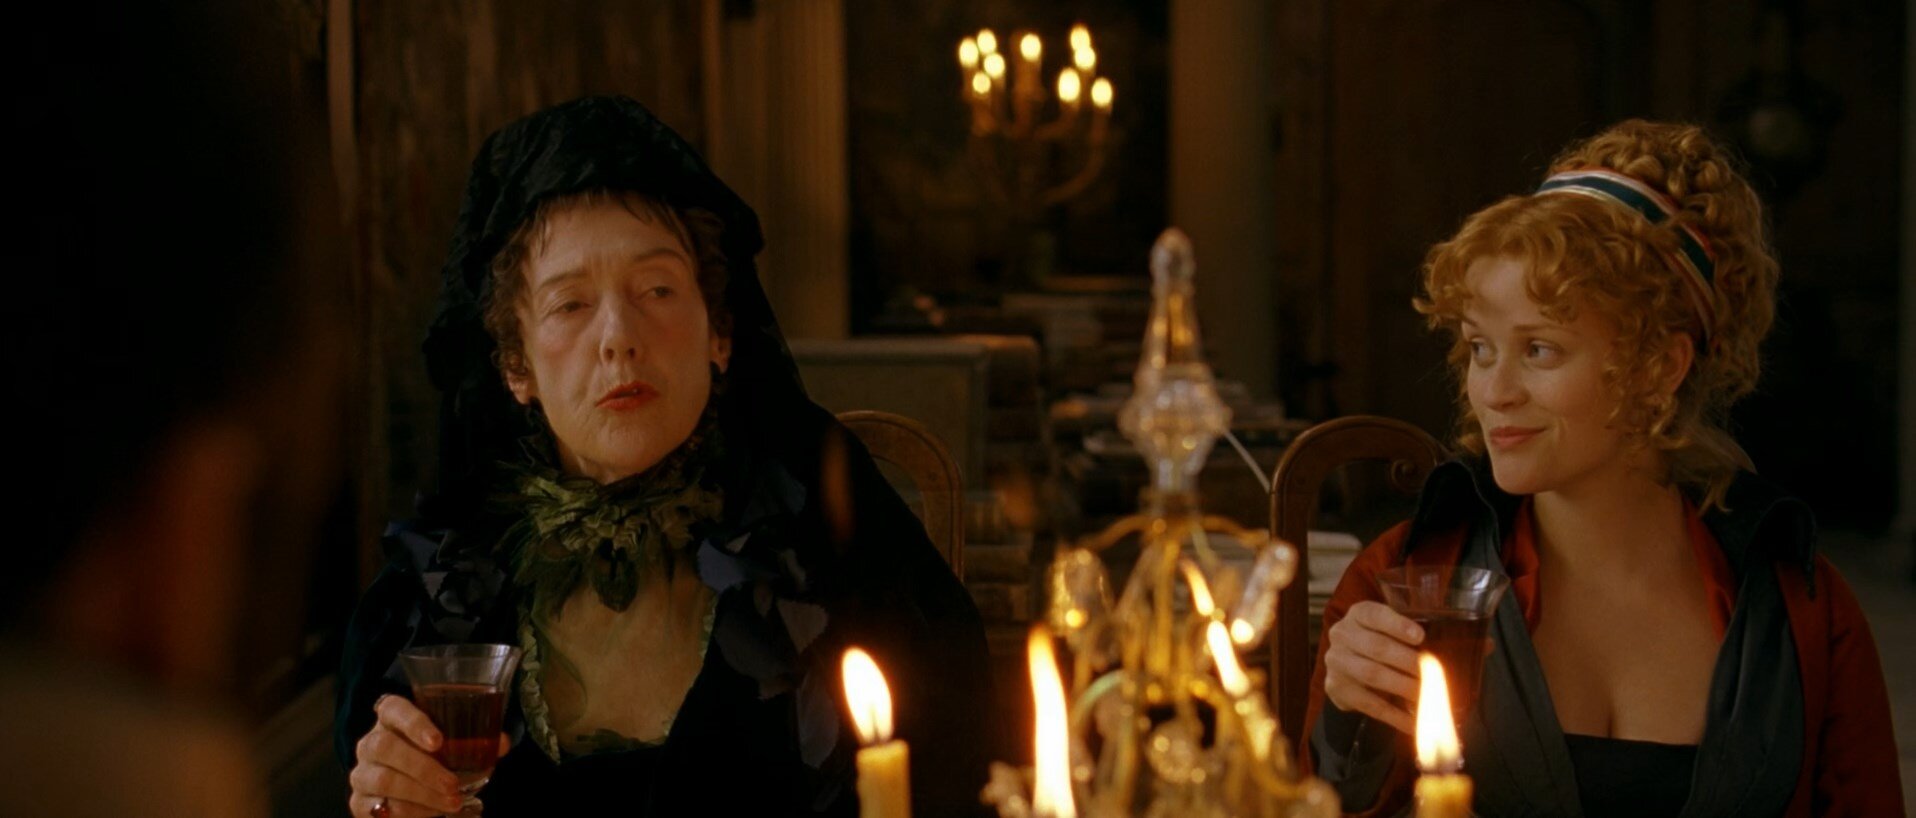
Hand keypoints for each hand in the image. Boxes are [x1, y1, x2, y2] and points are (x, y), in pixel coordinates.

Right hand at [347, 694, 507, 816]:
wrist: (407, 789)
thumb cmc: (433, 758)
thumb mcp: (453, 745)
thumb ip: (475, 740)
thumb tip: (500, 743)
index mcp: (391, 718)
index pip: (392, 708)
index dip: (413, 722)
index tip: (438, 741)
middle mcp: (370, 743)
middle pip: (385, 747)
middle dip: (423, 768)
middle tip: (453, 784)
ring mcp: (362, 773)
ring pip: (383, 781)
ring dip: (421, 795)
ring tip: (451, 803)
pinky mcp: (359, 803)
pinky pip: (378, 809)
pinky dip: (408, 813)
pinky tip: (431, 814)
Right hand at [1322, 601, 1423, 734]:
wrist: (1346, 665)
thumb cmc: (1377, 642)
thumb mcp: (1387, 629)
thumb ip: (1408, 636)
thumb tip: (1441, 657)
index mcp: (1358, 614)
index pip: (1374, 615)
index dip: (1397, 625)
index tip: (1420, 636)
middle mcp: (1342, 634)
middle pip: (1377, 647)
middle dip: (1409, 662)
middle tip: (1434, 674)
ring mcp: (1337, 662)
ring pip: (1373, 675)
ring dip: (1404, 687)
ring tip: (1428, 696)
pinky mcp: (1337, 688)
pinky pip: (1369, 704)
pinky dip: (1394, 715)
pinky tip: (1413, 722)